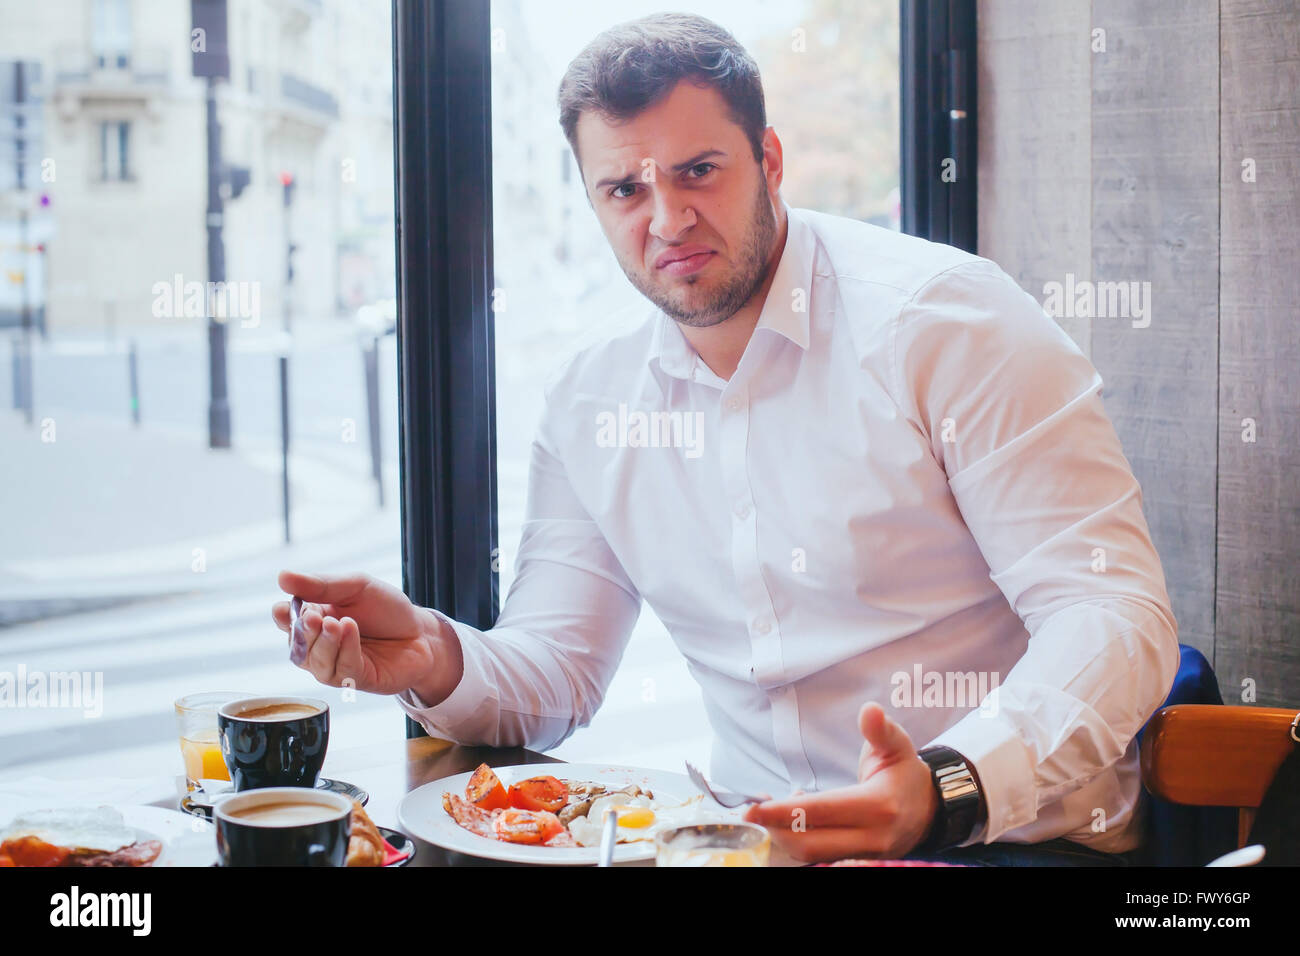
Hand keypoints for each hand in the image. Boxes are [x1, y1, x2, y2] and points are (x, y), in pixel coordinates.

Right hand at [271, 570, 458, 698]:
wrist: (421, 632)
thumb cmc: (387, 609)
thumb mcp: (356, 587)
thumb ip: (321, 585)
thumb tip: (282, 576)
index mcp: (315, 620)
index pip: (286, 621)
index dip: (282, 616)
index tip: (284, 609)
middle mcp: (320, 647)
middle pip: (297, 646)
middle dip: (303, 632)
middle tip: (313, 617)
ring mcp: (336, 666)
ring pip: (316, 662)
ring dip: (324, 642)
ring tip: (337, 623)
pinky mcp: (356, 681)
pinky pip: (342, 669)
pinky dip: (345, 649)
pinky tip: (350, 630)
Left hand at [743, 702, 938, 862]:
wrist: (930, 809)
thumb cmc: (905, 772)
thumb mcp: (897, 745)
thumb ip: (880, 730)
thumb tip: (870, 710)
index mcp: (879, 806)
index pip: (822, 811)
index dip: (784, 811)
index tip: (753, 808)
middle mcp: (872, 837)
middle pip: (811, 843)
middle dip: (776, 828)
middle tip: (751, 810)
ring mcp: (866, 854)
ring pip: (813, 856)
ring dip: (785, 836)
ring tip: (772, 810)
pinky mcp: (859, 861)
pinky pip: (821, 857)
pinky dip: (799, 841)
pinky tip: (791, 819)